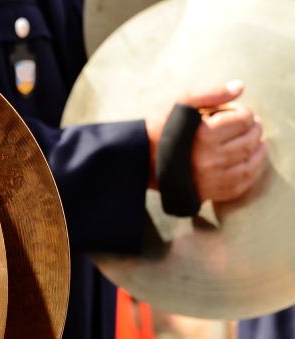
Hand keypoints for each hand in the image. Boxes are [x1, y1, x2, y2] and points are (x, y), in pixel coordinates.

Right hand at [146, 80, 266, 200]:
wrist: (138, 159)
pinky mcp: (208, 192)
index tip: (238, 112)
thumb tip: (240, 87)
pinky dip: (250, 173)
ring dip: (257, 151)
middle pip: (250, 141)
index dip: (244, 112)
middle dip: (253, 130)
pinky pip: (240, 185)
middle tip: (248, 125)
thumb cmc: (158, 129)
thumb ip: (211, 93)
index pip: (243, 119)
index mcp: (205, 134)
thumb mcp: (180, 104)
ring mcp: (211, 178)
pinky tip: (247, 162)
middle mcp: (211, 158)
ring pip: (250, 163)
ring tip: (254, 142)